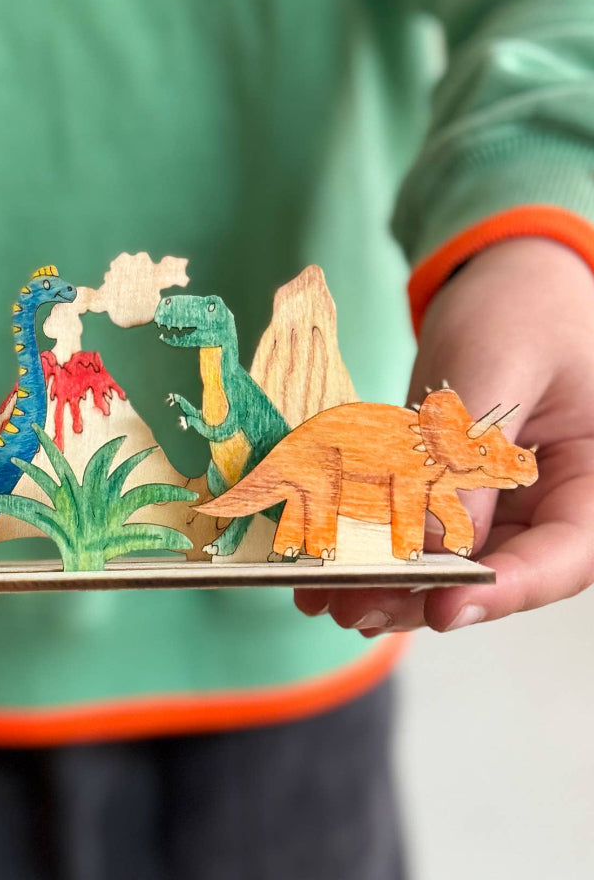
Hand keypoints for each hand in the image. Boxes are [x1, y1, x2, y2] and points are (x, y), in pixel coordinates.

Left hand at [294, 238, 593, 633]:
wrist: (502, 280)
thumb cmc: (522, 307)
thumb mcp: (501, 363)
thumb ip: (471, 447)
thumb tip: (435, 536)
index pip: (561, 556)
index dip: (503, 589)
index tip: (444, 607)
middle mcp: (554, 503)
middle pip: (497, 572)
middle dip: (422, 595)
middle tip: (353, 606)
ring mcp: (504, 502)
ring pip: (450, 562)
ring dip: (388, 583)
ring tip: (325, 596)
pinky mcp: (455, 490)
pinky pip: (418, 527)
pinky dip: (374, 545)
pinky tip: (326, 560)